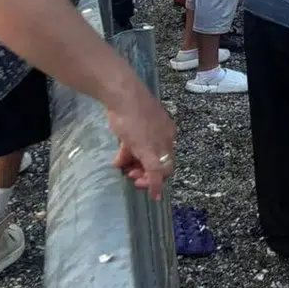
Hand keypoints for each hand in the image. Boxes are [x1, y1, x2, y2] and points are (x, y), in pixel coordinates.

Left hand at [107, 84, 176, 199]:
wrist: (123, 95)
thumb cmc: (134, 121)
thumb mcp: (144, 149)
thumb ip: (152, 171)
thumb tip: (153, 192)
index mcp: (168, 140)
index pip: (166, 168)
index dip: (154, 181)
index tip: (140, 185)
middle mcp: (163, 136)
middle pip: (156, 161)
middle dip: (143, 172)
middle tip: (130, 175)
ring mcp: (150, 129)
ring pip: (145, 153)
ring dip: (134, 163)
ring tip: (122, 164)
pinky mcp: (138, 124)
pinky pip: (136, 144)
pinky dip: (129, 152)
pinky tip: (120, 155)